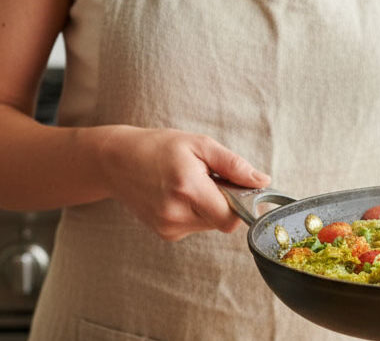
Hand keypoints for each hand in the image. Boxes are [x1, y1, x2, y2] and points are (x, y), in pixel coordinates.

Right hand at [93, 126, 270, 240]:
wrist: (116, 161)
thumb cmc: (160, 147)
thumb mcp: (200, 145)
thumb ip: (234, 165)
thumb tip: (263, 182)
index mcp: (187, 188)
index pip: (230, 217)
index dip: (243, 205)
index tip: (241, 188)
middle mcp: (176, 214)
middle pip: (222, 221)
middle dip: (225, 201)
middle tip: (211, 177)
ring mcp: (168, 227)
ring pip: (210, 224)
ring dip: (211, 206)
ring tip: (192, 183)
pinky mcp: (164, 233)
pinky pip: (195, 225)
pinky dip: (197, 211)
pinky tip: (180, 193)